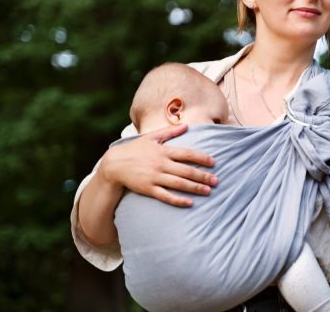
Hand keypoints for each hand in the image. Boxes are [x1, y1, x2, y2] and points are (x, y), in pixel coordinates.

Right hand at [97, 124, 216, 206]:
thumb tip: (186, 126)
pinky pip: (166, 196)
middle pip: (186, 170)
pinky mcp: (148, 189)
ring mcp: (155, 177)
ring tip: (208, 191)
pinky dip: (178, 200)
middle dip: (203, 176)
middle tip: (216, 181)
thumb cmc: (134, 149)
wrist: (113, 164)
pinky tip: (189, 203)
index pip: (187, 154)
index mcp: (163, 151)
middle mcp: (161, 164)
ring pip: (179, 184)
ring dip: (195, 188)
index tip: (214, 162)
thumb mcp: (151, 137)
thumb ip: (170, 132)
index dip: (202, 158)